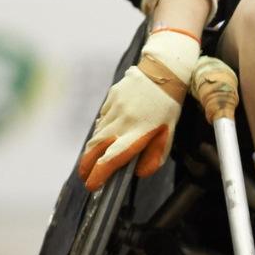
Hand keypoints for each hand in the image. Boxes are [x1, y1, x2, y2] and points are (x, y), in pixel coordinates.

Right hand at [78, 28, 199, 189]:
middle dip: (86, 164)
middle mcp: (123, 120)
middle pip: (95, 147)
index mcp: (138, 132)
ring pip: (98, 133)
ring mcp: (114, 107)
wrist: (164, 69)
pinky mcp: (111, 98)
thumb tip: (138, 173)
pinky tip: (110, 131)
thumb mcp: (169, 133)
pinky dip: (103, 128)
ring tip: (96, 157)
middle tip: (85, 176)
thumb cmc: (169, 105)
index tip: (92, 185)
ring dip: (94, 148)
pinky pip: (103, 118)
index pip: (112, 158)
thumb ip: (155, 155)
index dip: (98, 174)